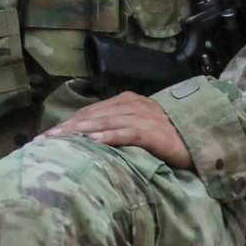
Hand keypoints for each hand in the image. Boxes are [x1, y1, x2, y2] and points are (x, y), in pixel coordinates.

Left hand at [36, 91, 193, 170]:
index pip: (87, 113)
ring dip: (78, 132)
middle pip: (89, 116)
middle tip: (41, 142)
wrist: (204, 135)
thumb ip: (117, 129)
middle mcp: (129, 105)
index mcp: (123, 103)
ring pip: (102, 122)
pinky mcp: (153, 131)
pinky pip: (127, 132)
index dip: (64, 125)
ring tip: (58, 141)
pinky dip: (109, 136)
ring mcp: (141, 116)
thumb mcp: (139, 128)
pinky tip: (93, 141)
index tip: (43, 137)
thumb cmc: (169, 136)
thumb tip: (90, 143)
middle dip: (63, 129)